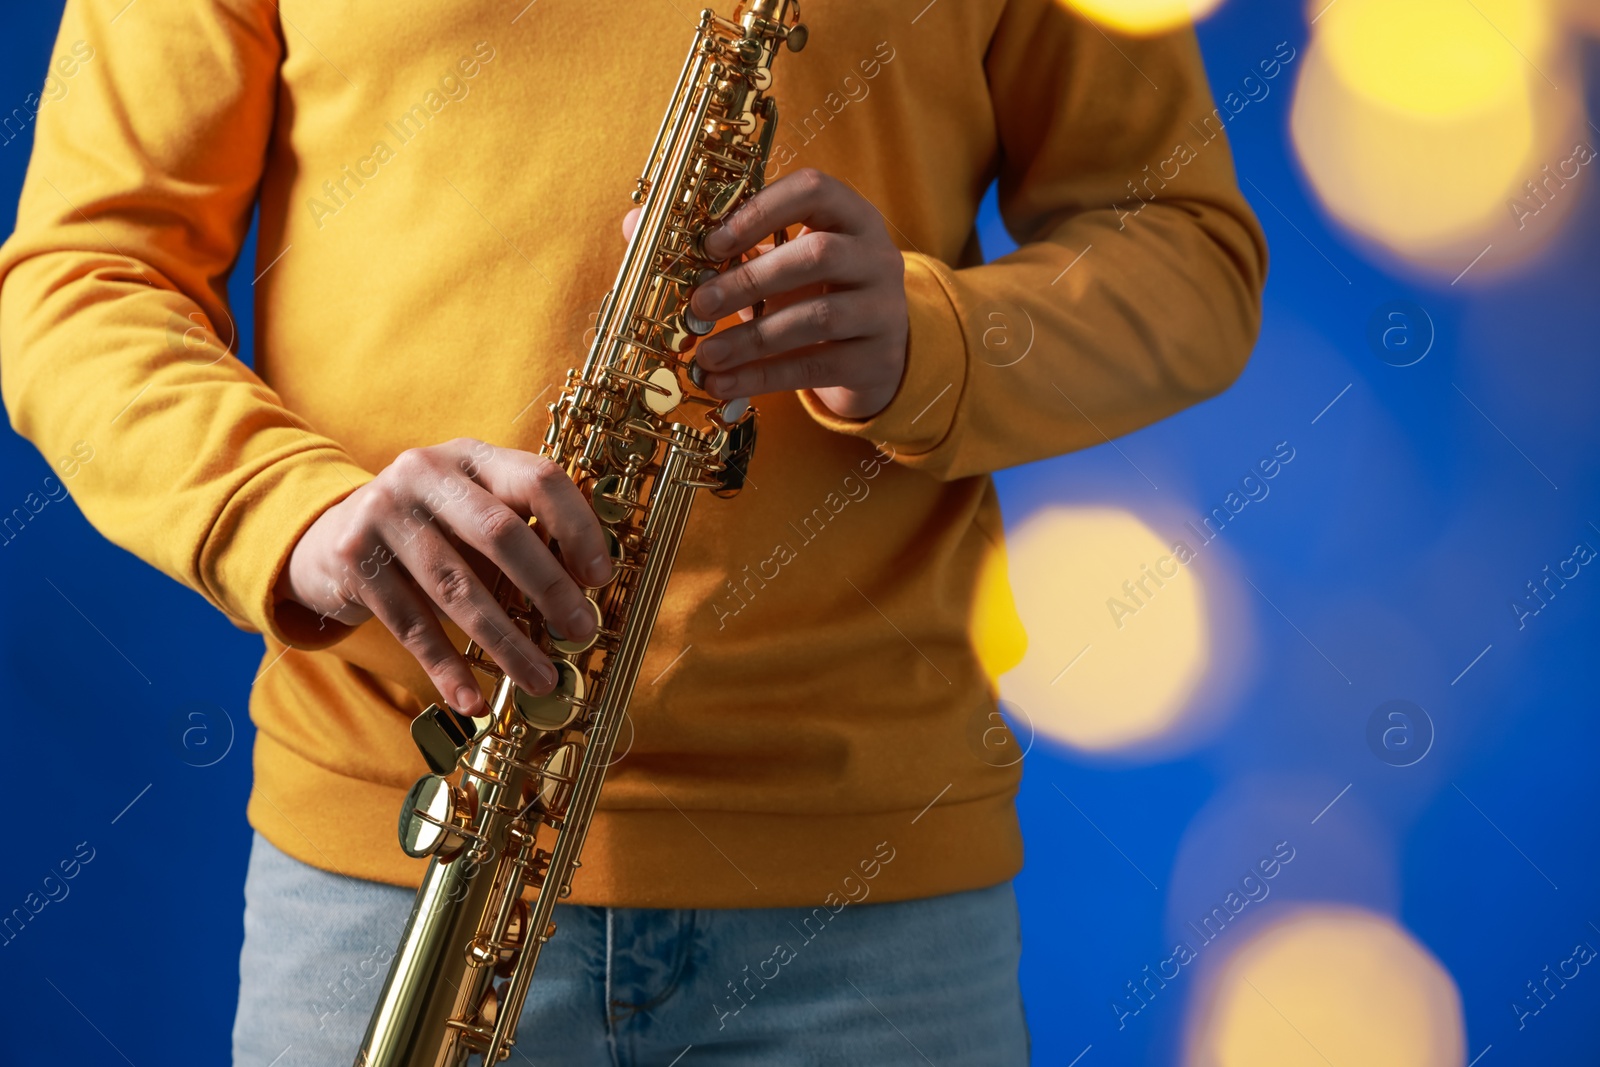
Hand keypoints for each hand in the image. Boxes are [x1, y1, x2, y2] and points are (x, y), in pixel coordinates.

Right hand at [275, 439, 611, 715]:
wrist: (327, 536)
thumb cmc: (430, 531)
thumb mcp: (473, 512)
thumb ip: (523, 532)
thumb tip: (589, 591)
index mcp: (472, 457)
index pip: (538, 478)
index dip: (577, 527)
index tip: (600, 577)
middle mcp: (425, 473)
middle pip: (500, 532)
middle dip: (548, 587)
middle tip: (580, 631)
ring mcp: (384, 514)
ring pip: (457, 587)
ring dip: (506, 641)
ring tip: (541, 680)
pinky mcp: (353, 560)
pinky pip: (411, 625)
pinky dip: (447, 668)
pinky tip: (473, 700)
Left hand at [624, 168, 908, 419]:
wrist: (875, 350)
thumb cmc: (812, 290)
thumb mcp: (775, 259)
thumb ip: (716, 239)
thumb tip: (634, 223)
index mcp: (848, 214)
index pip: (814, 190)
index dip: (760, 211)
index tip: (711, 241)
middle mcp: (875, 255)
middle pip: (818, 256)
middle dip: (750, 280)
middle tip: (697, 305)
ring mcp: (883, 308)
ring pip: (819, 316)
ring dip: (753, 338)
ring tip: (706, 356)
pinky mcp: (876, 358)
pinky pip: (817, 365)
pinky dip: (765, 377)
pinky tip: (725, 385)